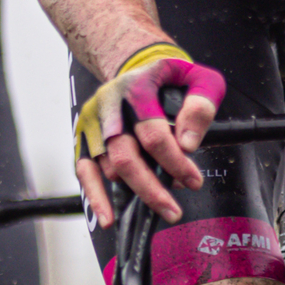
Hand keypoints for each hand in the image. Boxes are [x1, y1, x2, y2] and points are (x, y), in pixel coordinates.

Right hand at [73, 44, 224, 227]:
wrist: (135, 65)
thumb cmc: (169, 78)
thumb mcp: (198, 79)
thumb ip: (200, 106)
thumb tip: (188, 144)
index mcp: (137, 89)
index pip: (153, 133)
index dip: (175, 161)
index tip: (194, 181)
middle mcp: (110, 106)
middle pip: (126, 156)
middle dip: (152, 189)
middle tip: (173, 210)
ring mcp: (94, 123)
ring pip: (109, 168)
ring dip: (136, 191)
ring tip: (162, 204)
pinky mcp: (84, 136)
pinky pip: (85, 170)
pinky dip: (95, 196)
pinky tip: (108, 218)